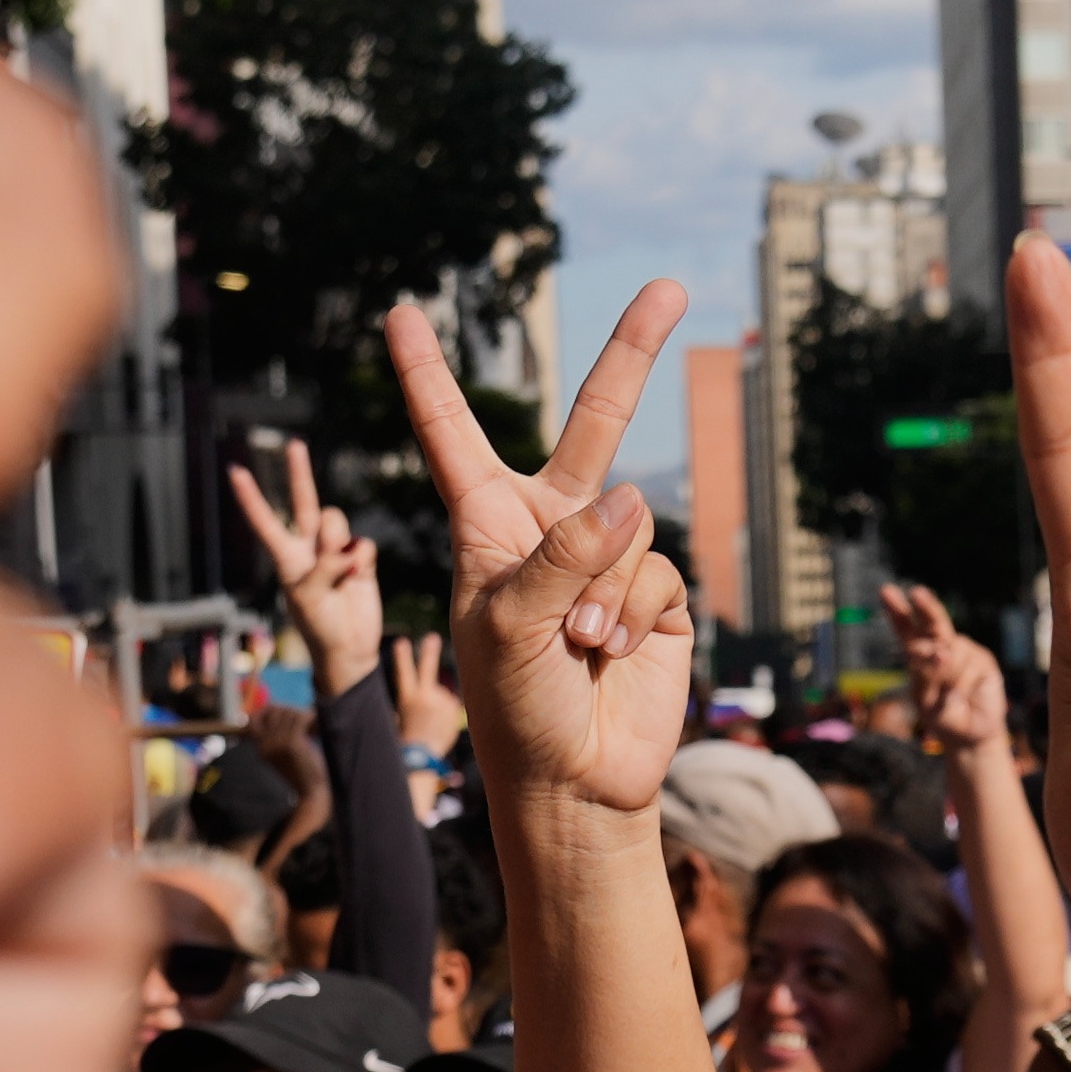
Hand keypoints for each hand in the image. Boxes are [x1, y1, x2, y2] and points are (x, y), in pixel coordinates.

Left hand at [224, 438, 380, 690]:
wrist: (349, 649)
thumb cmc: (319, 627)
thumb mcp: (309, 598)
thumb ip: (324, 567)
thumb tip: (348, 548)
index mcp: (286, 557)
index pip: (265, 521)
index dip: (251, 498)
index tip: (234, 471)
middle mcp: (308, 548)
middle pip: (304, 502)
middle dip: (298, 473)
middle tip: (292, 444)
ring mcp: (335, 550)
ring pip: (337, 522)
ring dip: (339, 542)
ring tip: (342, 573)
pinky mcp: (361, 558)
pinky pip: (364, 543)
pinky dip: (362, 560)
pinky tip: (358, 578)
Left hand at [388, 288, 693, 821]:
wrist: (575, 783)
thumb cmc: (514, 709)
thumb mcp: (508, 627)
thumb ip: (560, 556)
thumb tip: (629, 499)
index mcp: (487, 526)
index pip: (454, 436)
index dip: (427, 376)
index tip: (400, 314)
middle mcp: (551, 530)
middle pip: (594, 424)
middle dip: (631, 355)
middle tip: (669, 288)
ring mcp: (608, 560)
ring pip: (630, 520)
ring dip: (605, 587)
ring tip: (579, 643)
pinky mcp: (657, 598)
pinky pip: (658, 570)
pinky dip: (635, 615)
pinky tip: (612, 653)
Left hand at [883, 580, 1006, 773]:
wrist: (971, 736)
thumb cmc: (943, 717)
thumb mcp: (926, 699)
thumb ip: (929, 674)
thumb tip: (942, 652)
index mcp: (919, 655)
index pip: (906, 629)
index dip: (897, 610)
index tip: (886, 591)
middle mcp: (941, 647)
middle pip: (932, 622)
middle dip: (925, 607)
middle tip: (917, 593)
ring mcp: (964, 651)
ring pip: (950, 652)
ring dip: (945, 674)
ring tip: (949, 697)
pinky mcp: (983, 660)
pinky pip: (968, 667)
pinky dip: (961, 685)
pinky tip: (960, 698)